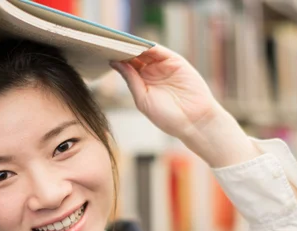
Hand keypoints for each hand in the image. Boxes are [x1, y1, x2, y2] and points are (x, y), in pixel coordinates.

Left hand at [111, 45, 259, 166]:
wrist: (193, 121)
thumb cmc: (167, 117)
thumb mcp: (143, 99)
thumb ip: (131, 80)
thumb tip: (116, 63)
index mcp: (142, 83)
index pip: (127, 67)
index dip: (117, 60)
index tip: (103, 54)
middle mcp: (152, 73)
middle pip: (134, 56)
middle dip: (123, 50)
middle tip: (109, 44)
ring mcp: (163, 66)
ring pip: (145, 52)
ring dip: (134, 47)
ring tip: (121, 43)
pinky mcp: (175, 62)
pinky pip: (160, 51)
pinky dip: (149, 46)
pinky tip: (137, 46)